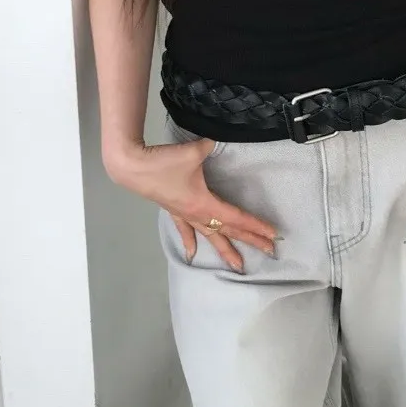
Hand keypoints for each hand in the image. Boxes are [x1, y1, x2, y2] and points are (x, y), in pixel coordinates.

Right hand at [107, 138, 278, 271]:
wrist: (132, 166)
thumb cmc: (163, 162)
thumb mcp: (194, 151)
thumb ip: (211, 145)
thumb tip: (218, 140)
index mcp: (204, 204)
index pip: (236, 217)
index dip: (255, 225)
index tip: (273, 234)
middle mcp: (197, 214)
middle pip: (228, 231)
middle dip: (250, 241)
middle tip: (270, 252)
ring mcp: (184, 215)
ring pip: (210, 235)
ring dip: (225, 249)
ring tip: (238, 265)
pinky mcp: (173, 210)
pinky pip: (185, 229)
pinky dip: (189, 241)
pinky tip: (192, 255)